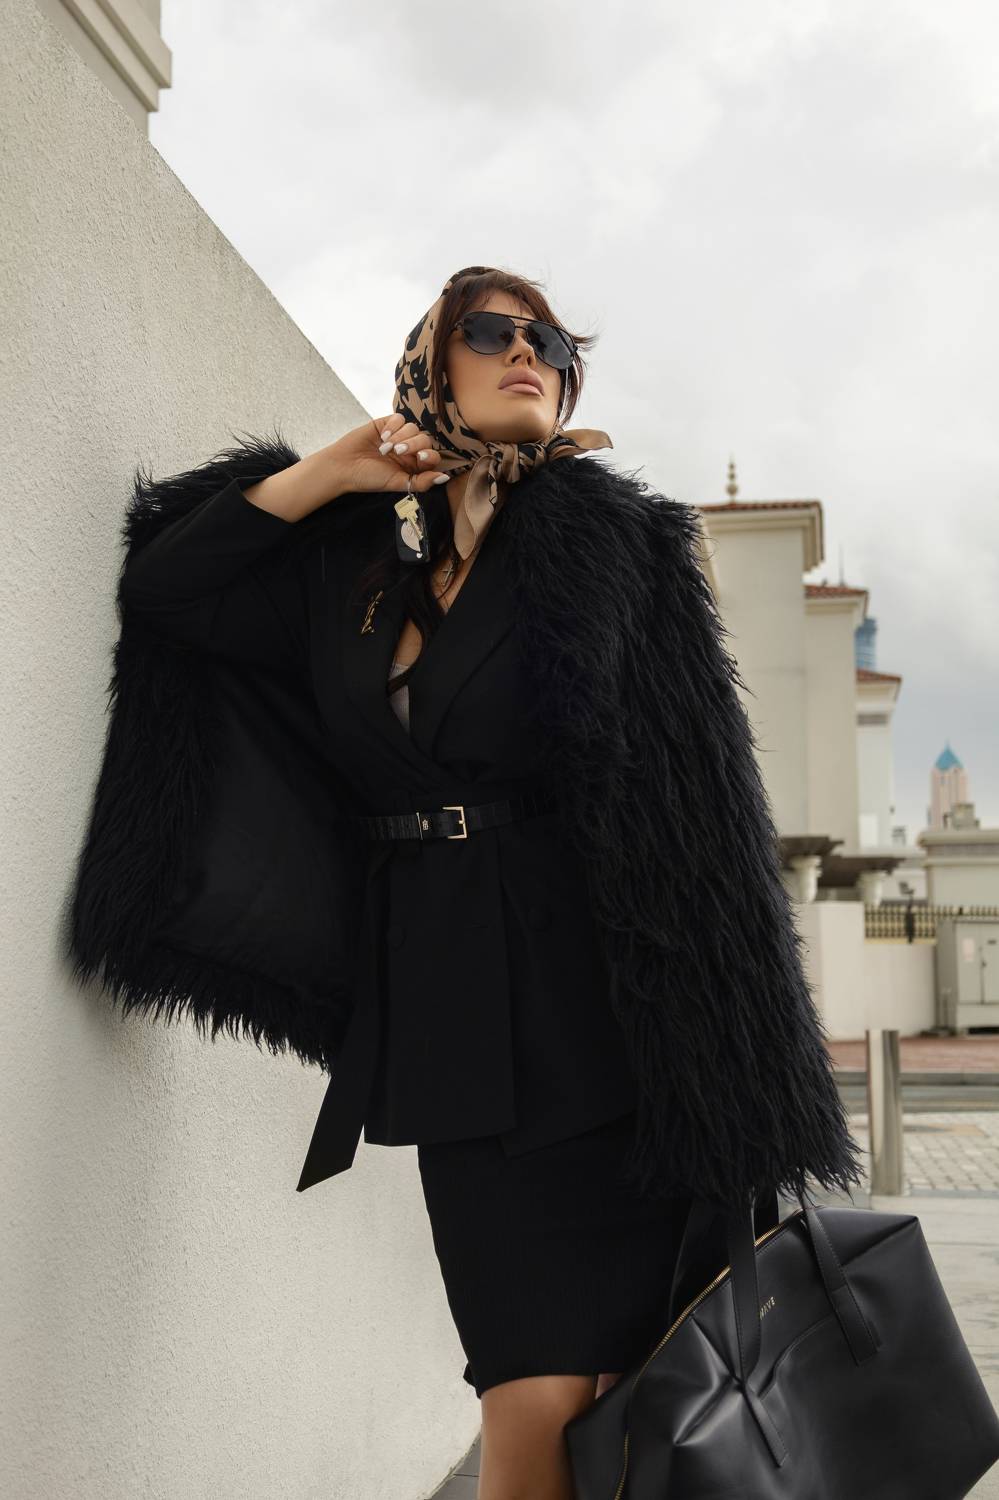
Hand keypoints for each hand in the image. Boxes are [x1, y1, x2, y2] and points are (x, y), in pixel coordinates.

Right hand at [327, 412, 450, 497]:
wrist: (344, 467)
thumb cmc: (370, 478)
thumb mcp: (398, 484)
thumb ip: (422, 482)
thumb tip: (445, 478)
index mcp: (413, 466)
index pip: (432, 456)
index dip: (430, 455)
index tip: (421, 458)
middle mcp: (408, 450)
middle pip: (425, 439)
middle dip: (414, 444)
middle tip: (397, 451)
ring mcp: (397, 435)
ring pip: (413, 427)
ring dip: (401, 436)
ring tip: (385, 448)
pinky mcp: (386, 424)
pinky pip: (399, 418)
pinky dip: (393, 426)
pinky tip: (383, 436)